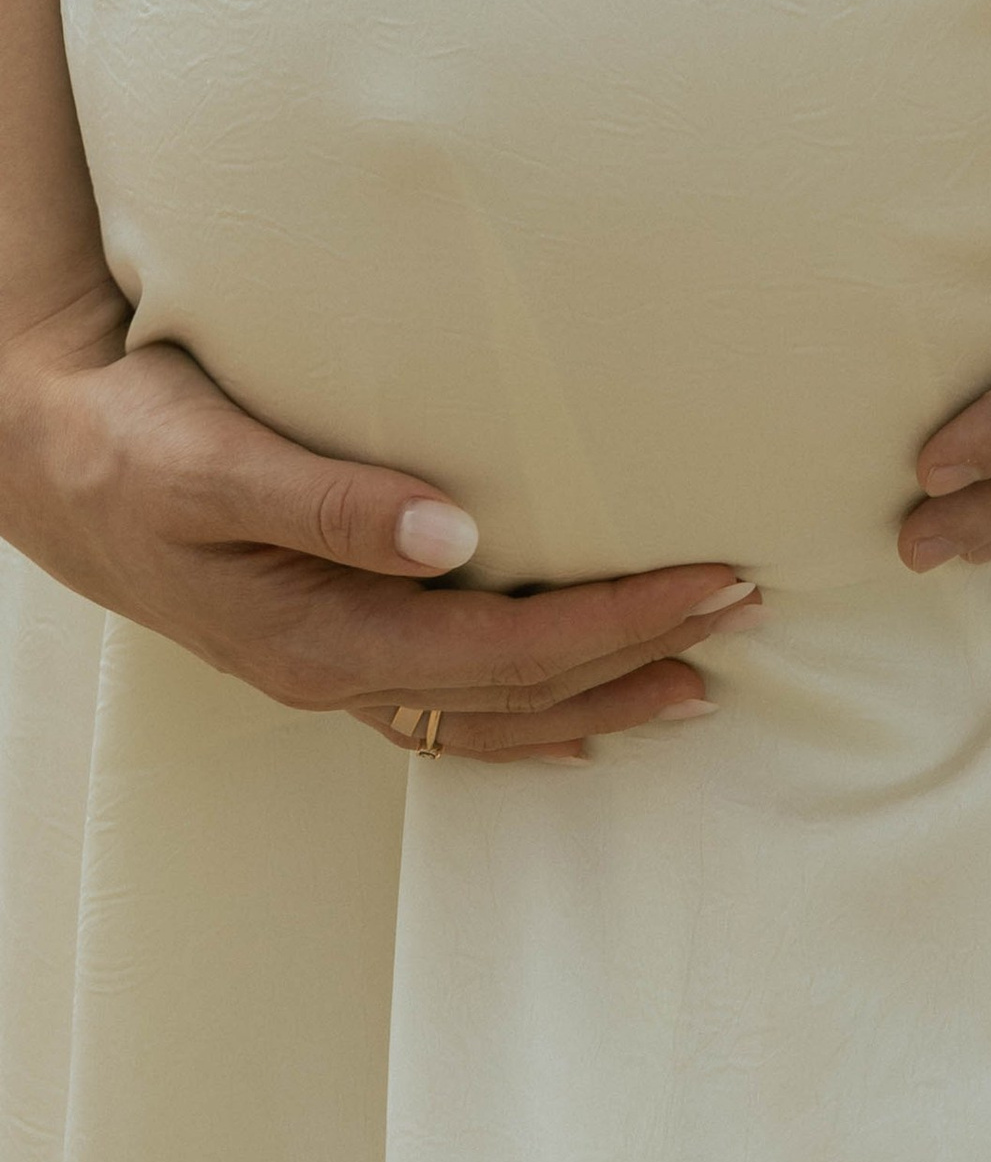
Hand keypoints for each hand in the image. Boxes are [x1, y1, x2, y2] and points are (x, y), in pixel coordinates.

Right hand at [0, 295, 761, 763]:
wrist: (47, 461)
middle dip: (639, 656)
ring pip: (492, 712)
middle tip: (749, 611)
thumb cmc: (132, 445)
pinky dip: (528, 712)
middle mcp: (336, 672)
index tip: (716, 583)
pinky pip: (449, 705)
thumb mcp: (215, 464)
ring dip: (601, 695)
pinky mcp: (330, 638)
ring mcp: (333, 668)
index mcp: (321, 637)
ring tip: (702, 678)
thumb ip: (331, 503)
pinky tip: (579, 716)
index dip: (621, 623)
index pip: (508, 651)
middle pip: (519, 691)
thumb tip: (455, 535)